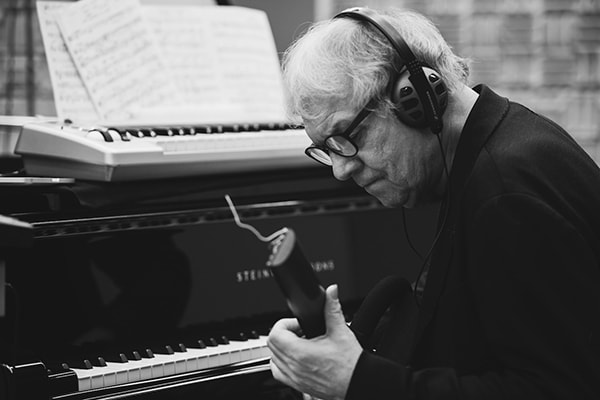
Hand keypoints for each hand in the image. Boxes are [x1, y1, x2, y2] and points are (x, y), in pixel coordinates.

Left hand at [268, 285, 362, 399]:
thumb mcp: (341, 331)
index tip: (298, 323)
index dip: (285, 323)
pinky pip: (279, 372)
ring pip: (273, 359)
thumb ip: (332, 308)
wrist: (358, 382)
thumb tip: (331, 291)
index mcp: (300, 353)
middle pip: (272, 345)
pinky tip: (296, 357)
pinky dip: (282, 363)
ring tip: (300, 343)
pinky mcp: (298, 385)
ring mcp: (294, 378)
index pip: (275, 334)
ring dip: (282, 348)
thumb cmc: (351, 364)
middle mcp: (294, 367)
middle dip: (285, 333)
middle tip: (301, 330)